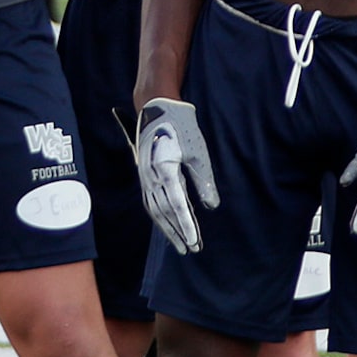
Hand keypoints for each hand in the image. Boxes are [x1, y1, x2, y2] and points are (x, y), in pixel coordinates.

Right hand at [134, 96, 220, 253]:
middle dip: (178, 232)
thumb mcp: (197, 152)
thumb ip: (203, 180)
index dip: (186, 224)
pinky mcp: (145, 175)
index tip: (195, 241)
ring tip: (181, 244)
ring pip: (155, 209)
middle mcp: (151, 176)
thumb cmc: (181, 126)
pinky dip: (160, 216)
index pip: (176, 204)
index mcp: (164, 168)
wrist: (157, 107)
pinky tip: (169, 225)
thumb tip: (211, 206)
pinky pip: (151, 201)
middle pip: (164, 212)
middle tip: (192, 249)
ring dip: (168, 228)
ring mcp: (145, 176)